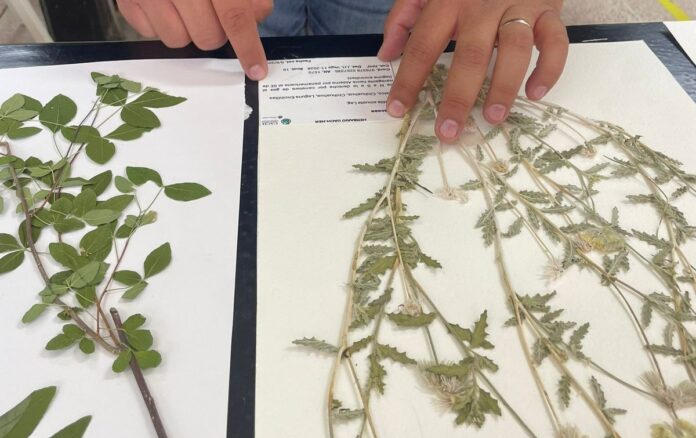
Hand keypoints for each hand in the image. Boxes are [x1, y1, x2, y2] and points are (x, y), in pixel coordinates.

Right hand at [116, 0, 272, 79]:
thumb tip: (256, 17)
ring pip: (179, 41)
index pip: (234, 16)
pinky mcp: (128, 1)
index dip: (247, 46)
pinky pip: (152, 34)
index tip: (256, 69)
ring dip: (187, 31)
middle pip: (208, 37)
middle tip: (211, 12)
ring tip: (184, 5)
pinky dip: (161, 24)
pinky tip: (163, 3)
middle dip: (216, 33)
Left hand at [379, 0, 567, 141]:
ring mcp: (518, 7)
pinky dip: (549, 68)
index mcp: (448, 2)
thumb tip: (386, 54)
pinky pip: (555, 41)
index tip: (397, 109)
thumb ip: (404, 16)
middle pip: (469, 55)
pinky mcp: (549, 10)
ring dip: (503, 87)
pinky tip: (535, 93)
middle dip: (457, 98)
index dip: (408, 79)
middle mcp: (483, 5)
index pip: (422, 45)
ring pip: (514, 49)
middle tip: (448, 131)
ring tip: (492, 118)